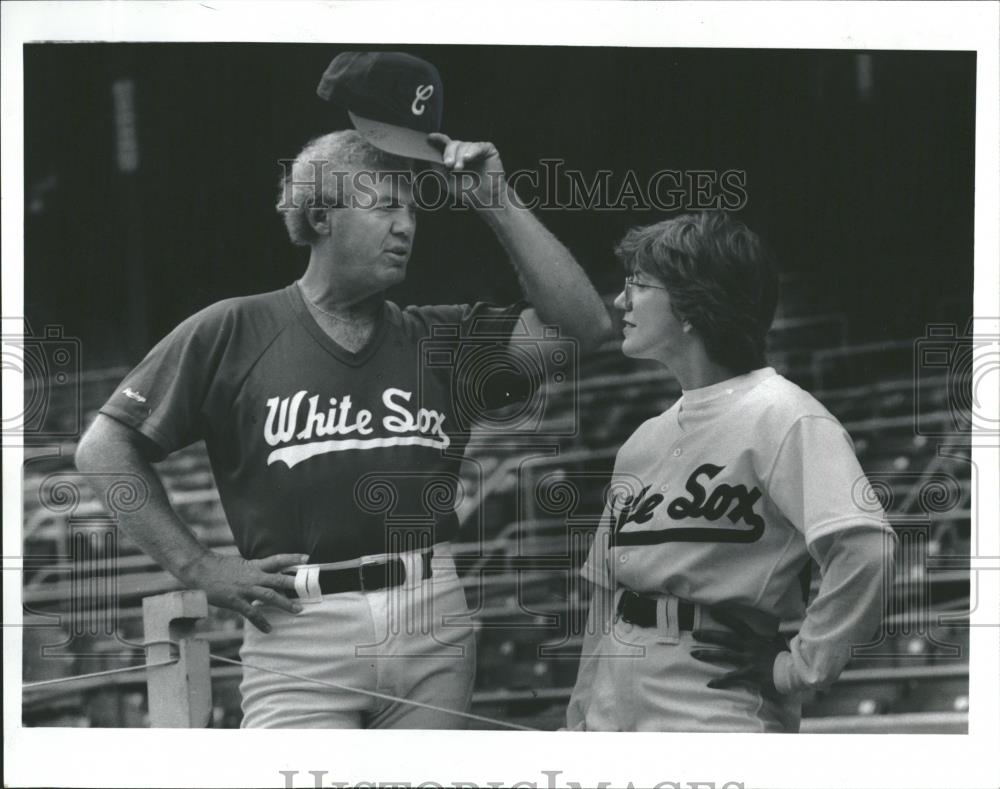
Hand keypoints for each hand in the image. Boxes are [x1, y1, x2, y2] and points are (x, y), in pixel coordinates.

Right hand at [178, 551, 307, 632]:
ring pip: (269, 596)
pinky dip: (261, 622)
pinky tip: (269, 629)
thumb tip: (266, 572)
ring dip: (285, 603)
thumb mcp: (240, 564)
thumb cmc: (219, 566)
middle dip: (295, 583)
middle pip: (278, 578)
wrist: (200, 569)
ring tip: (298, 610)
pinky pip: (251, 613)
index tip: (307, 558)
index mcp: (254, 565)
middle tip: (310, 588)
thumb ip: (254, 569)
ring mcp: (244, 589)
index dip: (292, 558)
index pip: (277, 559)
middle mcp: (253, 576)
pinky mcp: (235, 601)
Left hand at [427, 132, 506, 209]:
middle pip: (454, 144)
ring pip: (465, 145)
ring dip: (460, 157)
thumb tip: (430, 156)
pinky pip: (478, 146)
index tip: (430, 138)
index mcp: (456, 158)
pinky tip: (468, 158)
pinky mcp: (488, 150)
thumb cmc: (469, 192)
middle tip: (448, 165)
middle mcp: (465, 152)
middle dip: (449, 153)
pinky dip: (472, 151)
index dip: (438, 139)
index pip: (446, 144)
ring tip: (459, 169)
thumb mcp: (447, 181)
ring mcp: (477, 150)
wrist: (486, 200)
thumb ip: (438, 168)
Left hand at [690, 606, 789, 697]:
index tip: (713, 611)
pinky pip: (732, 677)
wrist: (793, 671)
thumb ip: (772, 638)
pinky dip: (720, 681)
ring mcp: (748, 659)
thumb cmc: (785, 658)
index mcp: (755, 639)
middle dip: (708, 636)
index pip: (738, 625)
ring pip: (724, 654)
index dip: (725, 617)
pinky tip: (710, 683)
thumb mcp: (778, 644)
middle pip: (725, 638)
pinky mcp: (749, 673)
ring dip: (708, 654)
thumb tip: (774, 634)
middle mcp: (749, 646)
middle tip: (694, 634)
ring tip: (694, 654)